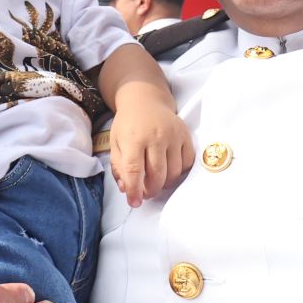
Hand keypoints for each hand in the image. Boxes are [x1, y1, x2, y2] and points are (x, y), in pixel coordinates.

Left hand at [108, 85, 194, 207]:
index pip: (134, 171)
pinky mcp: (185, 136)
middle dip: (151, 190)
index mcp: (134, 138)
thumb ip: (119, 167)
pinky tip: (169, 169)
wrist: (145, 100)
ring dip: (164, 183)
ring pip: (174, 172)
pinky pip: (187, 163)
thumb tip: (127, 190)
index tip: (134, 202)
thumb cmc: (128, 124)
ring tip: (156, 181)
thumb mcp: (115, 143)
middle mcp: (156, 136)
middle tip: (145, 193)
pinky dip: (178, 172)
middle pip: (157, 174)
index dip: (134, 190)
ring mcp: (173, 135)